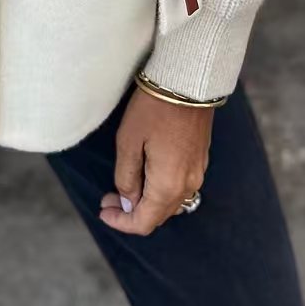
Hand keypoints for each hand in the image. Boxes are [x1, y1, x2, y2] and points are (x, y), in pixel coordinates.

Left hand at [99, 84, 213, 235]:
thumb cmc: (154, 109)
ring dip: (146, 202)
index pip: (144, 222)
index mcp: (167, 186)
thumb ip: (126, 177)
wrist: (188, 82)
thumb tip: (127, 202)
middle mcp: (187, 186)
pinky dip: (160, 190)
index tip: (103, 210)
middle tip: (108, 198)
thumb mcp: (128, 142)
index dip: (121, 223)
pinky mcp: (200, 160)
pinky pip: (180, 187)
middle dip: (131, 212)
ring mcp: (197, 173)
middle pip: (158, 215)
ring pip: (170, 203)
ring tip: (123, 186)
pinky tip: (146, 174)